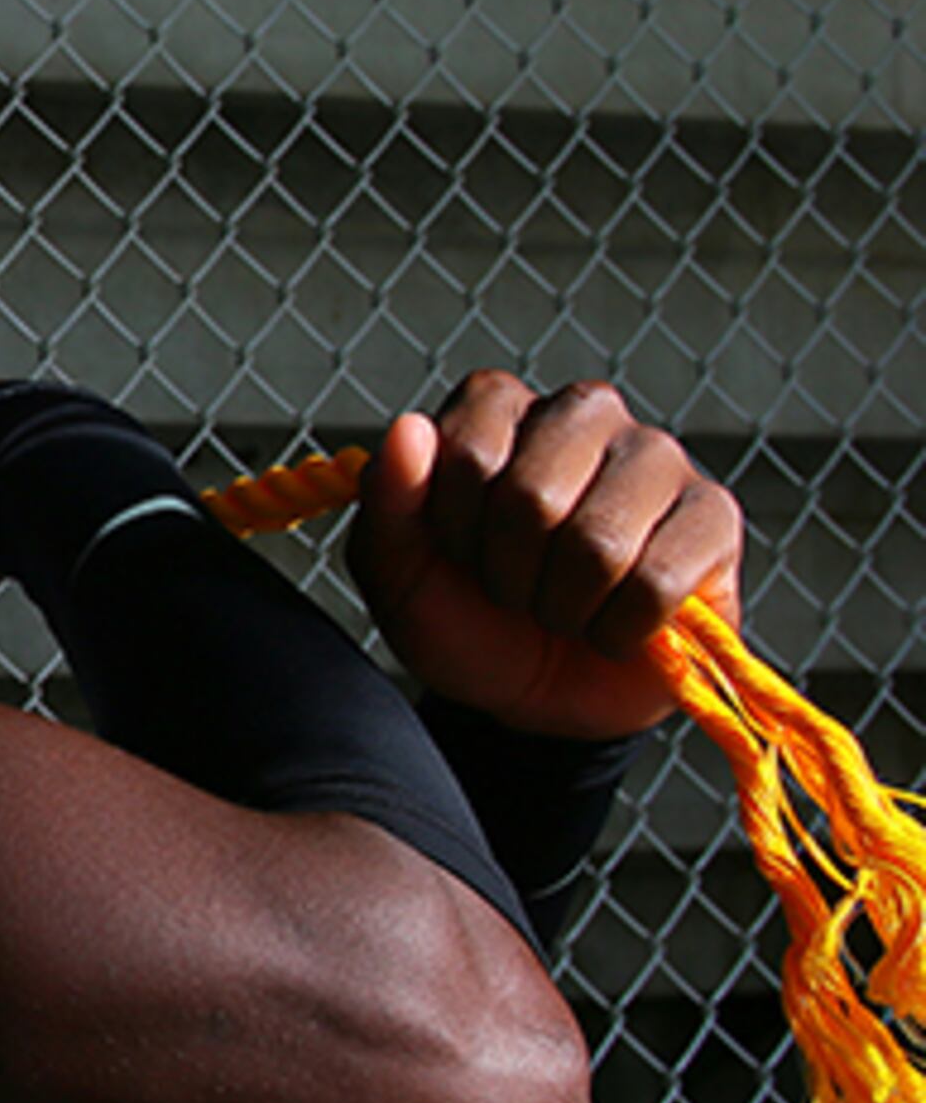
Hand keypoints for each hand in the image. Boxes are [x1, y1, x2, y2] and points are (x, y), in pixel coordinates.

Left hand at [346, 372, 743, 740]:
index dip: (453, 529)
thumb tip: (409, 429)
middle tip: (514, 589)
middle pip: (532, 497)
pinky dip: (620, 628)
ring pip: (598, 542)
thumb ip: (388, 502)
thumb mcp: (397, 574)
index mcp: (497, 406)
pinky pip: (659, 580)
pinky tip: (615, 624)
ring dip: (564, 605)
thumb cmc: (464, 619)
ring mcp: (656, 457)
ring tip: (563, 606)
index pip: (465, 450)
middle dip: (509, 574)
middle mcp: (583, 411)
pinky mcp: (713, 517)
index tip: (458, 554)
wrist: (532, 696)